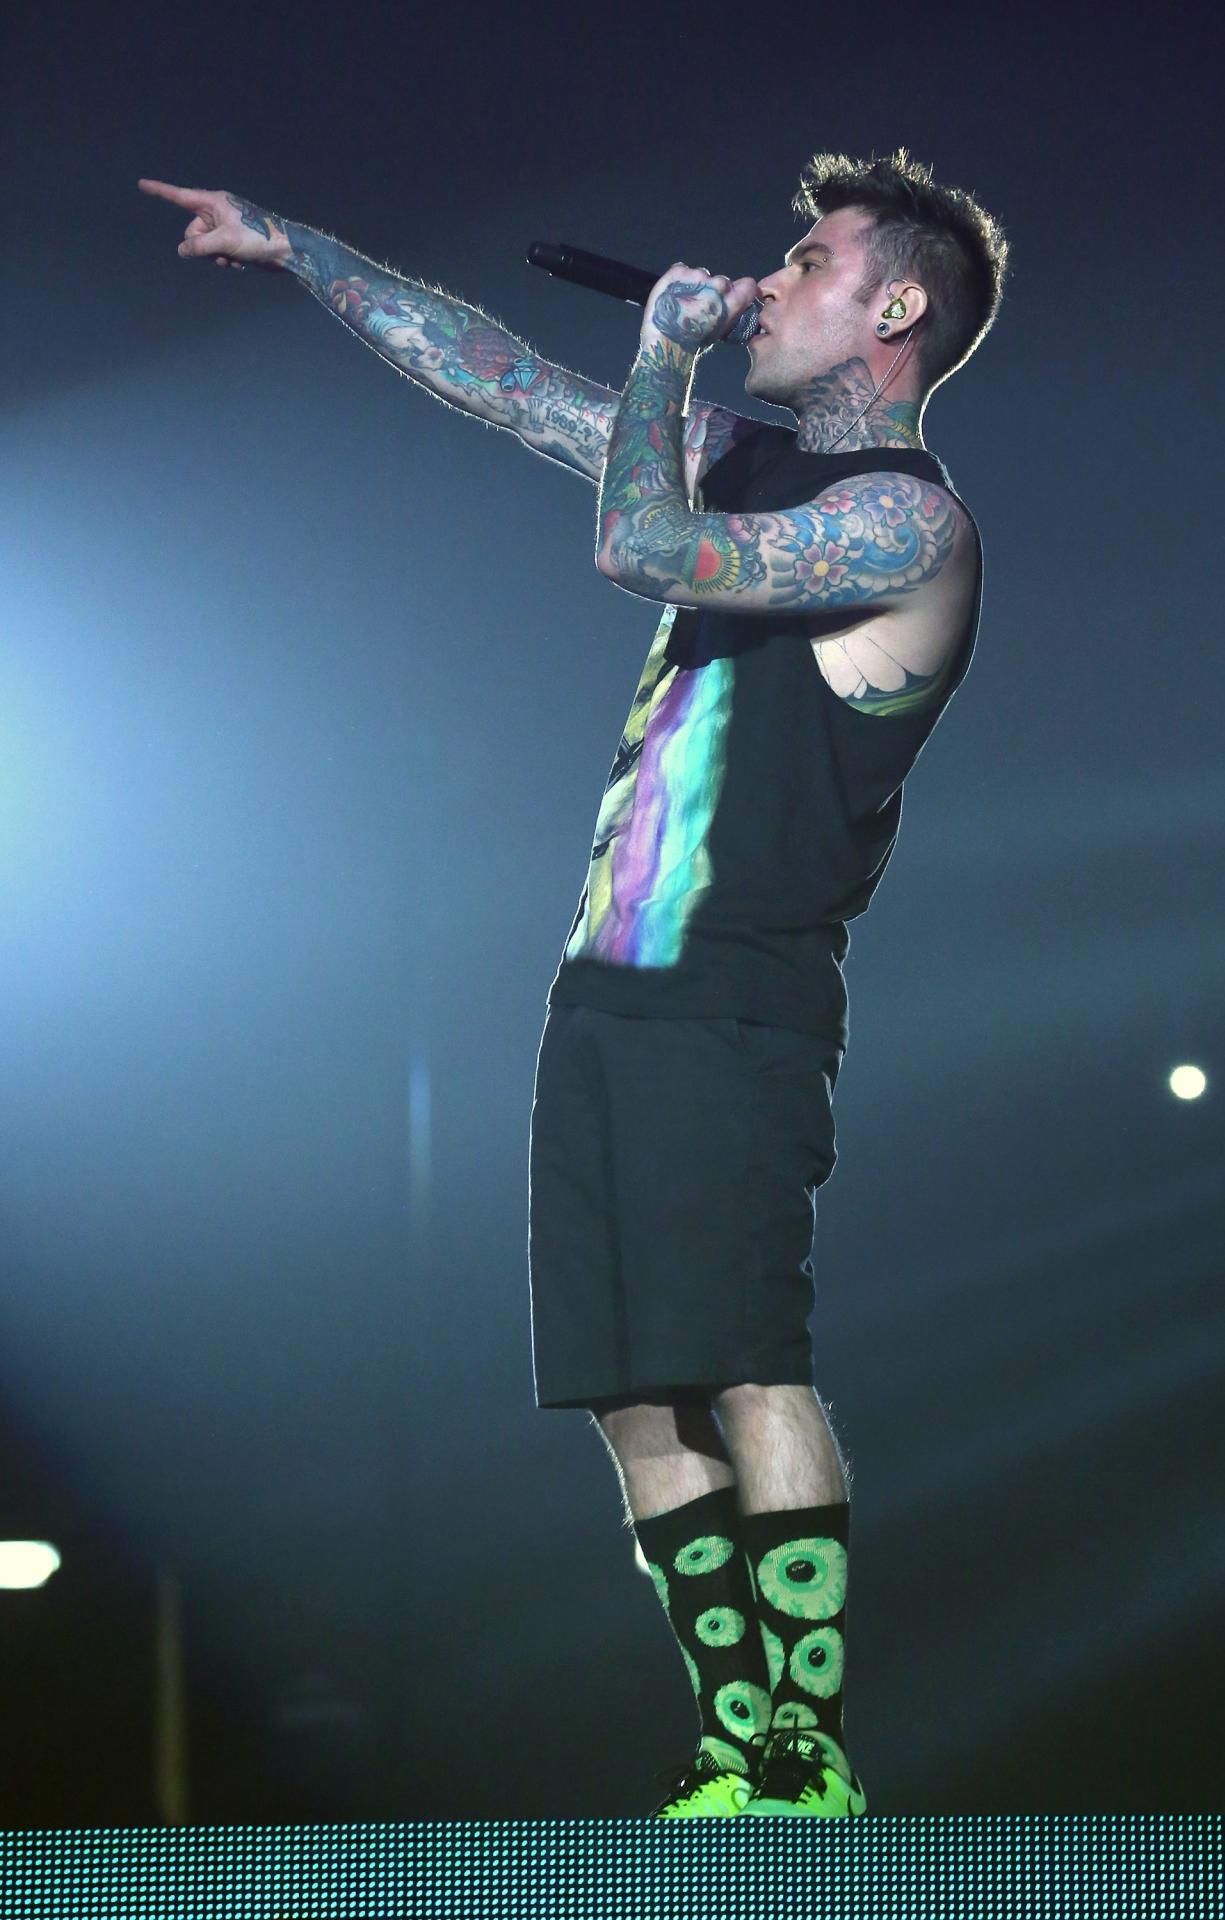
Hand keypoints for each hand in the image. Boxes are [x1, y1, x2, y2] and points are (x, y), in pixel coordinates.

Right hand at [137, 178, 291, 270]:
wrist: (285, 250)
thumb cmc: (257, 238)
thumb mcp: (224, 241)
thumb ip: (199, 246)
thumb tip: (182, 250)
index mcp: (213, 202)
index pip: (180, 196)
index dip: (160, 191)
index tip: (141, 184)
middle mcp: (217, 211)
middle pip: (192, 231)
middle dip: (202, 246)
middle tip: (221, 252)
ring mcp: (225, 225)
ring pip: (204, 245)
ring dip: (215, 256)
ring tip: (233, 260)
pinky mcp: (233, 239)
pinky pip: (217, 251)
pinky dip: (224, 259)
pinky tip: (239, 263)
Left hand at [642, 261, 759, 355]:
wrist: (666, 342)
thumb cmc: (693, 342)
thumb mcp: (721, 330)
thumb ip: (731, 310)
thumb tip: (733, 302)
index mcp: (733, 300)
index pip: (747, 284)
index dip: (738, 290)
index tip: (730, 297)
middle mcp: (718, 284)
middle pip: (721, 280)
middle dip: (713, 290)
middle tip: (699, 306)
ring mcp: (698, 276)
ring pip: (701, 275)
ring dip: (694, 284)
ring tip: (683, 302)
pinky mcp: (679, 272)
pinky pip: (681, 271)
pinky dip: (678, 280)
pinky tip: (673, 295)